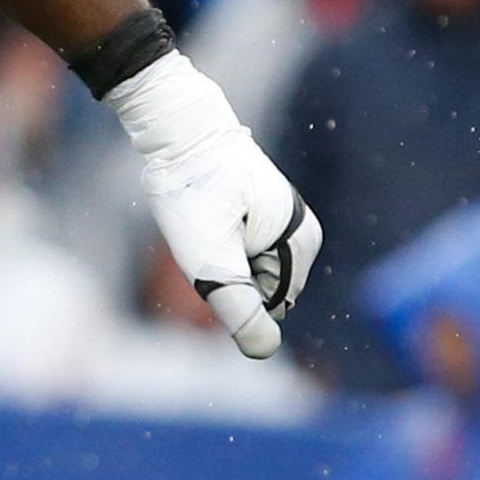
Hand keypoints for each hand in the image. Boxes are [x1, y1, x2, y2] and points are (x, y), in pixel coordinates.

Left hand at [108, 53, 319, 359]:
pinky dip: (214, 240)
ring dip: (218, 258)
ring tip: (204, 219)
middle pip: (259, 292)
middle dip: (226, 276)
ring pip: (246, 273)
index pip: (267, 308)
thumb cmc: (192, 189)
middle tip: (205, 232)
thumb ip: (238, 306)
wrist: (177, 127)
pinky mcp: (262, 215)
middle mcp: (303, 234)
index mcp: (302, 244)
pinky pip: (236, 252)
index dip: (230, 290)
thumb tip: (264, 352)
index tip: (214, 247)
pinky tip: (206, 210)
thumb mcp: (210, 257)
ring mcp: (284, 224)